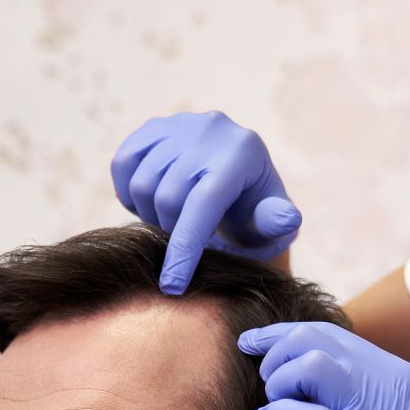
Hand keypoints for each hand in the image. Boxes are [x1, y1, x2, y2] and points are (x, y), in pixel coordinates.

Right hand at [110, 110, 301, 293]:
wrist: (236, 178)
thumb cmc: (253, 211)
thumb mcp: (270, 222)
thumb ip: (276, 222)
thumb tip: (286, 218)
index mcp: (243, 152)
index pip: (204, 204)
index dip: (184, 248)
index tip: (171, 286)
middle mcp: (211, 129)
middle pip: (168, 197)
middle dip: (169, 233)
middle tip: (180, 243)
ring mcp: (180, 123)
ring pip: (142, 183)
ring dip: (148, 214)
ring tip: (169, 222)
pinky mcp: (155, 126)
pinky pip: (123, 162)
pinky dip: (127, 192)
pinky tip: (148, 204)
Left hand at [239, 321, 409, 409]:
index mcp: (403, 376)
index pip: (336, 335)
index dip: (292, 335)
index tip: (264, 344)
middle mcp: (387, 381)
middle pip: (315, 337)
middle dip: (275, 346)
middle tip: (255, 366)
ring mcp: (372, 408)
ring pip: (306, 362)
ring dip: (278, 378)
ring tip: (272, 402)